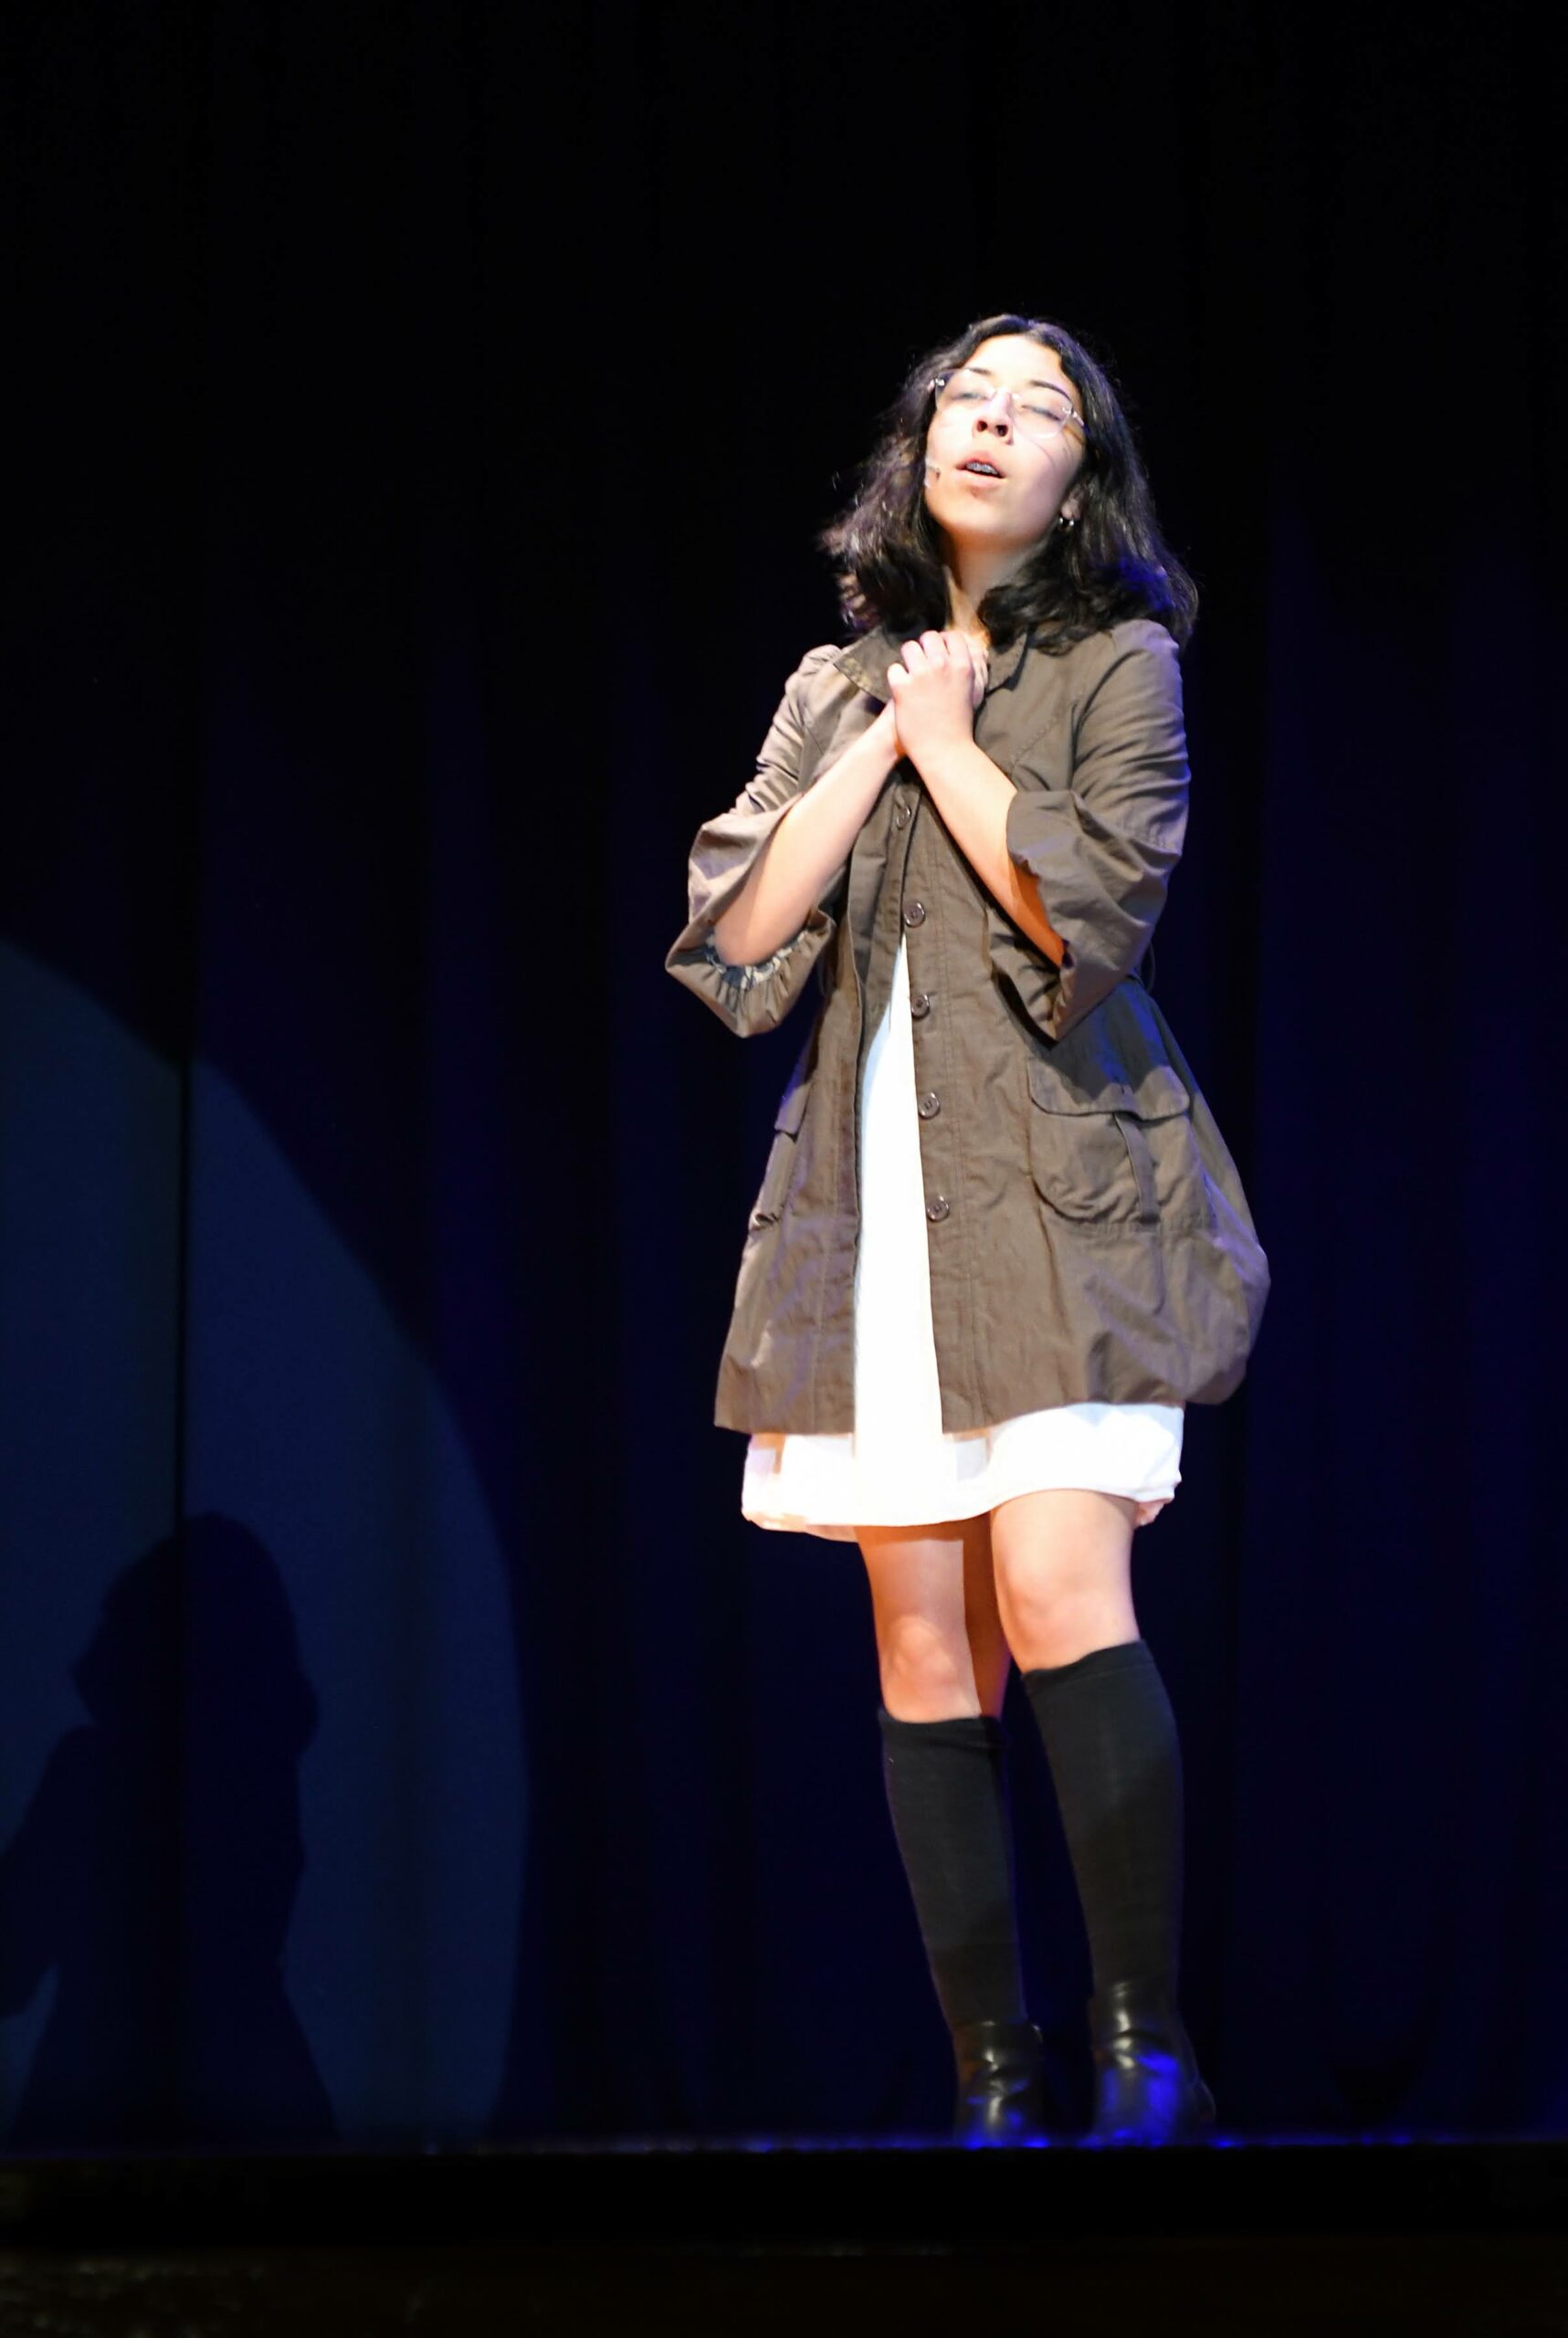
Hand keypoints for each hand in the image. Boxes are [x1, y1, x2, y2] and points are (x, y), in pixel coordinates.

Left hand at [885, 629, 987, 767]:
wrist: (944, 751)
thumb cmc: (958, 725)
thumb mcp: (970, 691)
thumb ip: (964, 669)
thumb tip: (960, 652)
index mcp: (962, 665)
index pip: (951, 636)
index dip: (942, 641)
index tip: (937, 651)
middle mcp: (942, 665)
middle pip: (928, 637)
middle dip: (923, 648)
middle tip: (920, 664)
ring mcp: (921, 674)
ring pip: (908, 648)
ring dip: (907, 660)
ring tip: (910, 677)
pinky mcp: (902, 687)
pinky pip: (894, 669)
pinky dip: (895, 679)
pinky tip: (901, 692)